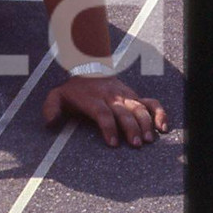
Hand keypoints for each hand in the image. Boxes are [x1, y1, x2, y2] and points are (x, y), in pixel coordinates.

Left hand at [42, 74, 168, 147]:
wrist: (89, 68)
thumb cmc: (73, 90)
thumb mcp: (56, 96)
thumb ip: (51, 109)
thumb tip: (50, 124)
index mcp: (93, 100)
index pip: (103, 114)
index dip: (108, 128)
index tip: (113, 143)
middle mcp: (111, 98)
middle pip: (124, 112)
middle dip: (131, 128)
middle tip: (135, 145)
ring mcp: (125, 96)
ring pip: (139, 108)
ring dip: (146, 123)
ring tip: (148, 139)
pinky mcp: (134, 96)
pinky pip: (151, 103)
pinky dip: (159, 113)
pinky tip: (163, 127)